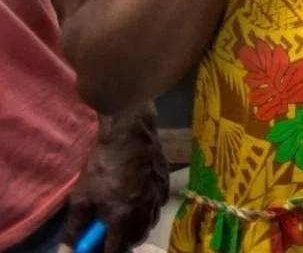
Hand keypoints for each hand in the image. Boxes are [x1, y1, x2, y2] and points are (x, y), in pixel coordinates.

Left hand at [58, 105, 168, 252]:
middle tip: (108, 235)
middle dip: (122, 243)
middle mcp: (144, 211)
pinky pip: (158, 207)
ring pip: (149, 225)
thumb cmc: (103, 164)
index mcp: (123, 217)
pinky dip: (148, 212)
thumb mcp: (81, 196)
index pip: (117, 250)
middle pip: (136, 240)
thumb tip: (66, 252)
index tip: (97, 250)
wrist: (130, 132)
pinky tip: (139, 202)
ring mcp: (158, 197)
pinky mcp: (166, 184)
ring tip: (123, 220)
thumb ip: (74, 228)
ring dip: (136, 229)